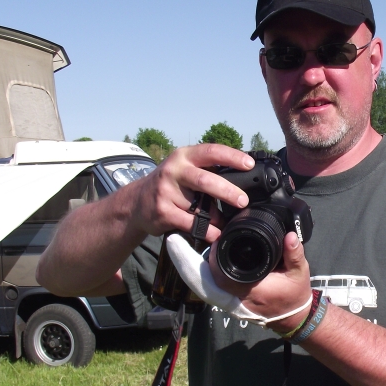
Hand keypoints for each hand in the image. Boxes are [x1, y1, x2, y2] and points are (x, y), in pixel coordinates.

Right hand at [125, 144, 254, 241]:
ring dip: (216, 217)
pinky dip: (207, 230)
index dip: (232, 157)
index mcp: (184, 156)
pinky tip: (215, 234)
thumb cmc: (170, 184)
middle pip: (205, 180)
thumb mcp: (185, 169)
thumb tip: (241, 182)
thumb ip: (207, 171)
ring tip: (225, 221)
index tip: (249, 165)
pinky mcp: (163, 211)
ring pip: (199, 206)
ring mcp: (166, 191)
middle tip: (243, 201)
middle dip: (228, 191)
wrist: (136, 202)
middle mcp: (174, 170)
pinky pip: (191, 223)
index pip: (211, 151)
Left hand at [208, 232, 312, 333]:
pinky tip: (228, 265)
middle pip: (217, 279)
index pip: (225, 275)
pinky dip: (224, 277)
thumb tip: (290, 236)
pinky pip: (225, 289)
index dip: (217, 258)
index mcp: (254, 289)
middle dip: (215, 261)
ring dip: (217, 269)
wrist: (294, 315)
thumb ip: (294, 253)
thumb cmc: (295, 294)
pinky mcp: (239, 304)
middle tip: (219, 243)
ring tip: (222, 251)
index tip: (220, 242)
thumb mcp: (299, 272)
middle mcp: (243, 297)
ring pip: (219, 285)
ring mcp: (239, 303)